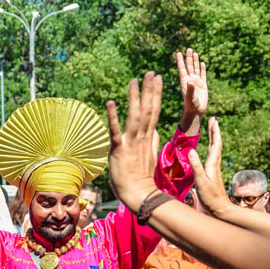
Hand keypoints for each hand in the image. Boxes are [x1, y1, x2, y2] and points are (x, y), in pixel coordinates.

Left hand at [107, 72, 163, 211]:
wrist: (138, 195)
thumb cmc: (141, 180)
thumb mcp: (149, 158)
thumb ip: (152, 144)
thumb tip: (155, 133)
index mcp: (148, 139)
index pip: (154, 112)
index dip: (155, 95)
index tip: (158, 80)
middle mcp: (141, 138)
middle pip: (148, 110)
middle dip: (150, 91)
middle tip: (151, 73)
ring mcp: (131, 143)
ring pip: (135, 116)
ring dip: (134, 98)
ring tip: (134, 81)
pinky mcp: (119, 149)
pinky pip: (115, 131)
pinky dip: (113, 117)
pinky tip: (111, 103)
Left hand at [177, 48, 207, 131]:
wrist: (196, 111)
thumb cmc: (191, 106)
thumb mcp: (190, 97)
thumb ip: (190, 89)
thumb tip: (190, 80)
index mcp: (184, 82)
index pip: (182, 69)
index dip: (180, 61)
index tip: (178, 53)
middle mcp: (190, 80)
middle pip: (189, 66)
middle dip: (188, 58)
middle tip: (188, 49)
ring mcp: (196, 82)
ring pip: (195, 69)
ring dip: (195, 61)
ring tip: (194, 53)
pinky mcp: (203, 85)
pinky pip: (202, 75)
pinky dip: (202, 69)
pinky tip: (202, 63)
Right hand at [188, 117, 228, 215]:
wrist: (220, 209)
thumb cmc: (210, 197)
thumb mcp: (201, 181)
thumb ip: (196, 166)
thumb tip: (191, 150)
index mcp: (213, 164)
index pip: (215, 144)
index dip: (214, 131)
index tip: (214, 120)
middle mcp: (215, 165)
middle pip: (216, 144)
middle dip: (214, 131)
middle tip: (213, 120)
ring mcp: (215, 169)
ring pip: (215, 150)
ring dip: (213, 138)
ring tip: (212, 130)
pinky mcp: (213, 174)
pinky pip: (212, 156)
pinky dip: (211, 148)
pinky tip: (209, 150)